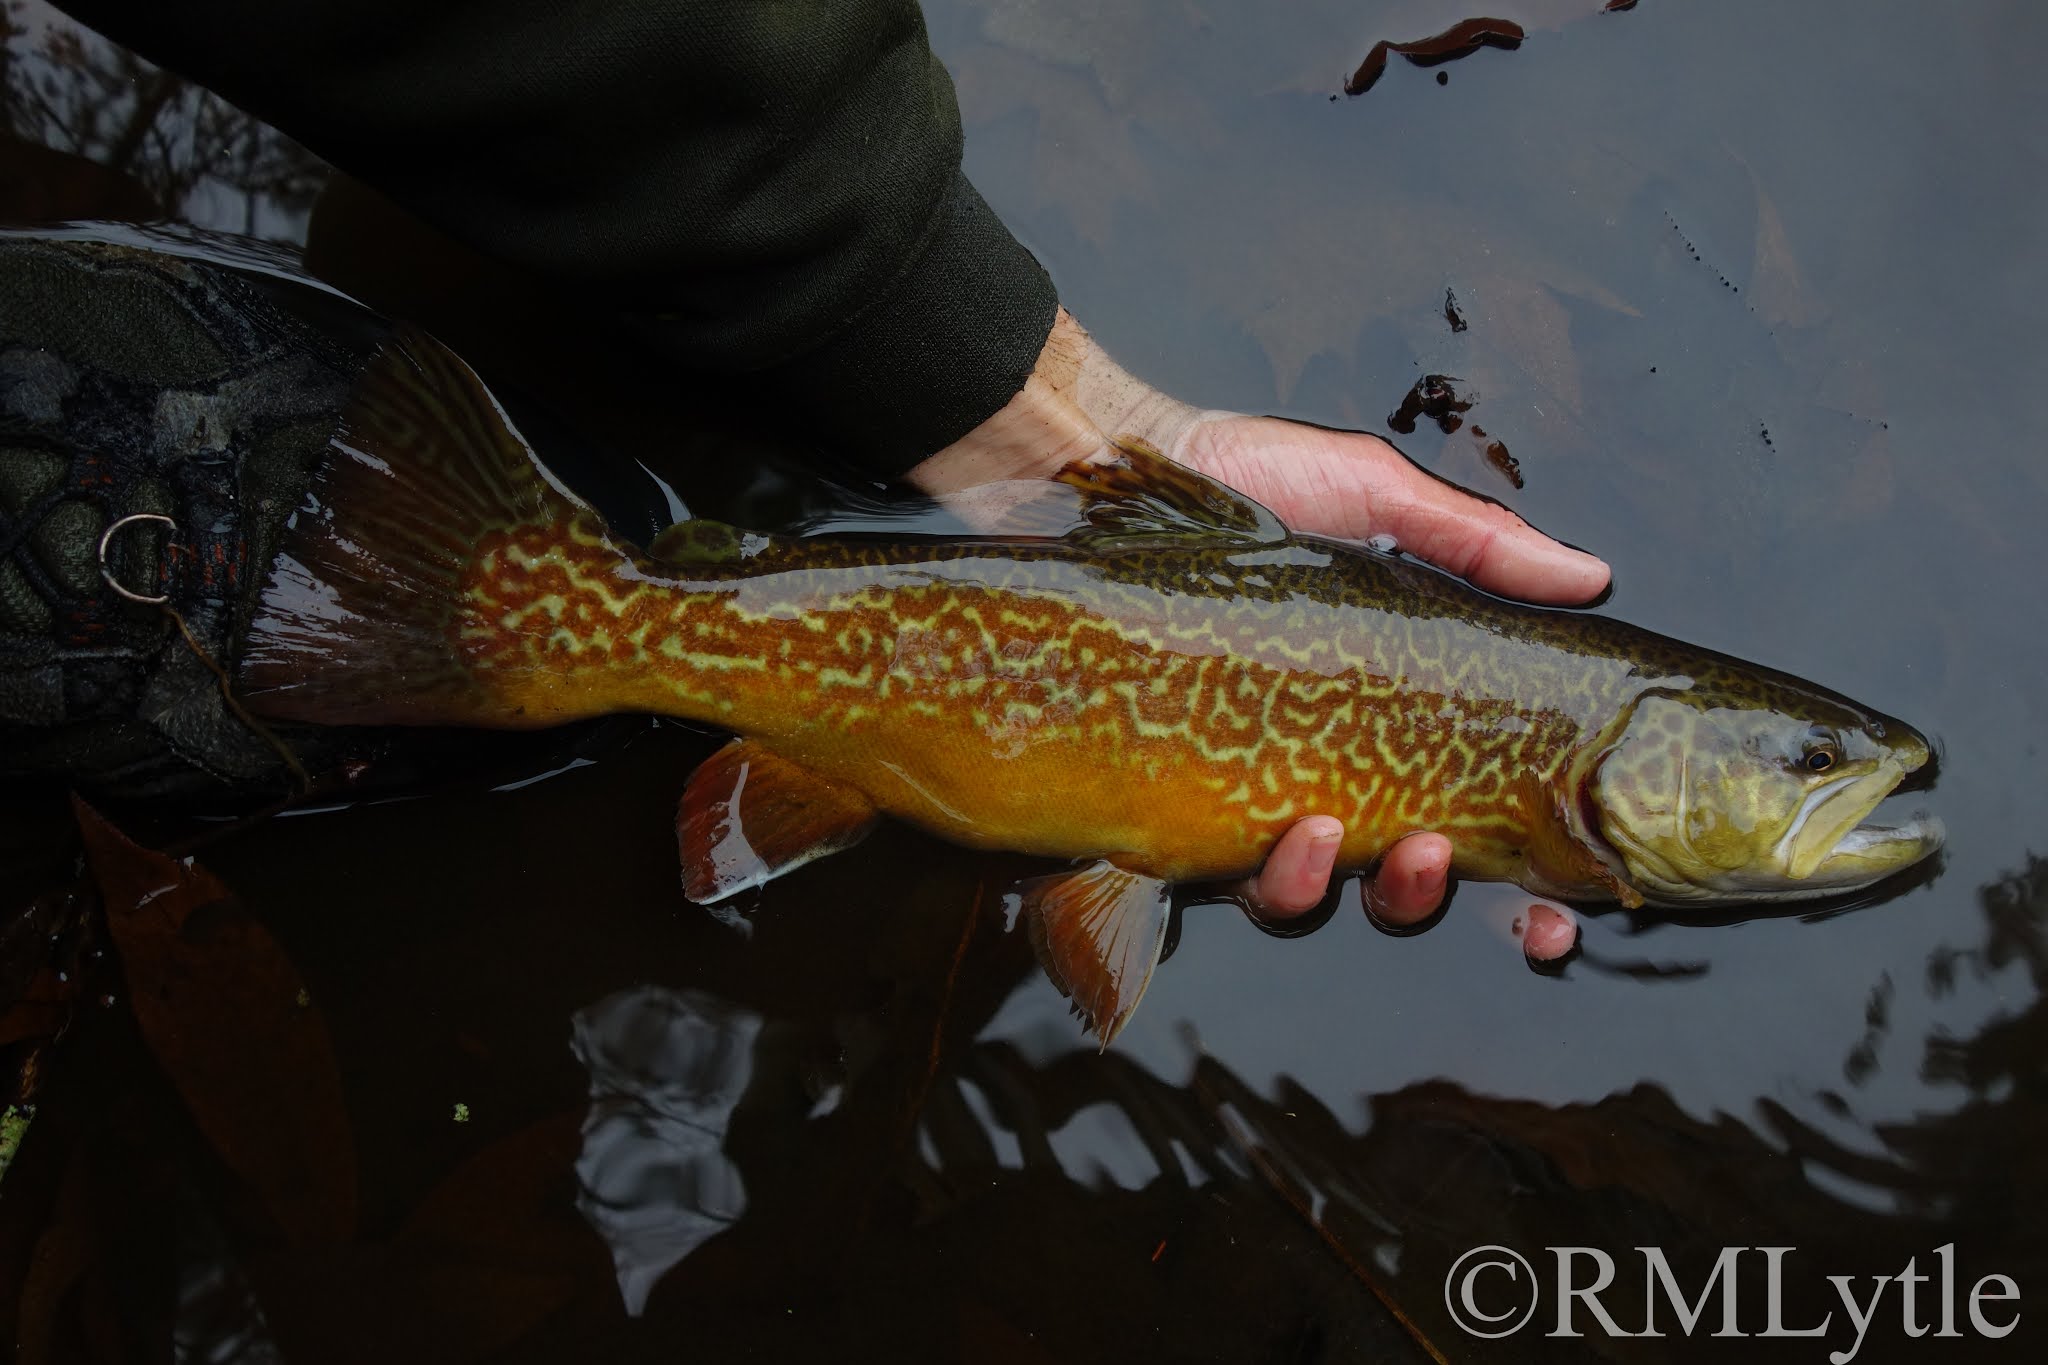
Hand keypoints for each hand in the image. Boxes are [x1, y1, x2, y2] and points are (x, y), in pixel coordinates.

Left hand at [906, 309, 1608, 934]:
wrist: (1117, 470)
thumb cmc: (1251, 480)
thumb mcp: (1374, 498)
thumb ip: (1478, 546)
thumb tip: (1590, 578)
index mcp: (1387, 714)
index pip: (1470, 820)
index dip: (1525, 889)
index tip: (1561, 913)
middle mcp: (1322, 768)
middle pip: (1393, 885)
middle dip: (1429, 896)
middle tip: (1437, 857)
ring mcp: (1245, 796)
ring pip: (1311, 898)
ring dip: (1345, 886)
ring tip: (1350, 835)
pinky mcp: (1174, 806)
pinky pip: (1224, 882)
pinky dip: (1271, 876)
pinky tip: (1288, 830)